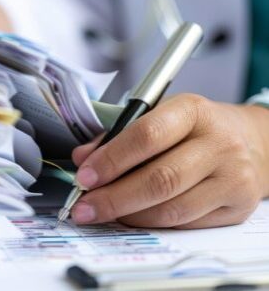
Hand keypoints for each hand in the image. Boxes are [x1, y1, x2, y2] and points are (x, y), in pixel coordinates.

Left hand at [70, 94, 268, 228]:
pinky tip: (130, 218)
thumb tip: (83, 159)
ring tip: (101, 213)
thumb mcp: (159, 114)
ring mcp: (232, 177)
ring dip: (129, 215)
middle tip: (84, 206)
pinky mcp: (237, 207)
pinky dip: (151, 223)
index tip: (84, 176)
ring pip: (172, 208)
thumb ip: (119, 134)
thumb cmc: (195, 127)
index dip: (111, 159)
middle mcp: (218, 143)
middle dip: (114, 197)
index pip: (147, 136)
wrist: (252, 141)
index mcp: (193, 111)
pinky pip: (186, 224)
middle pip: (160, 179)